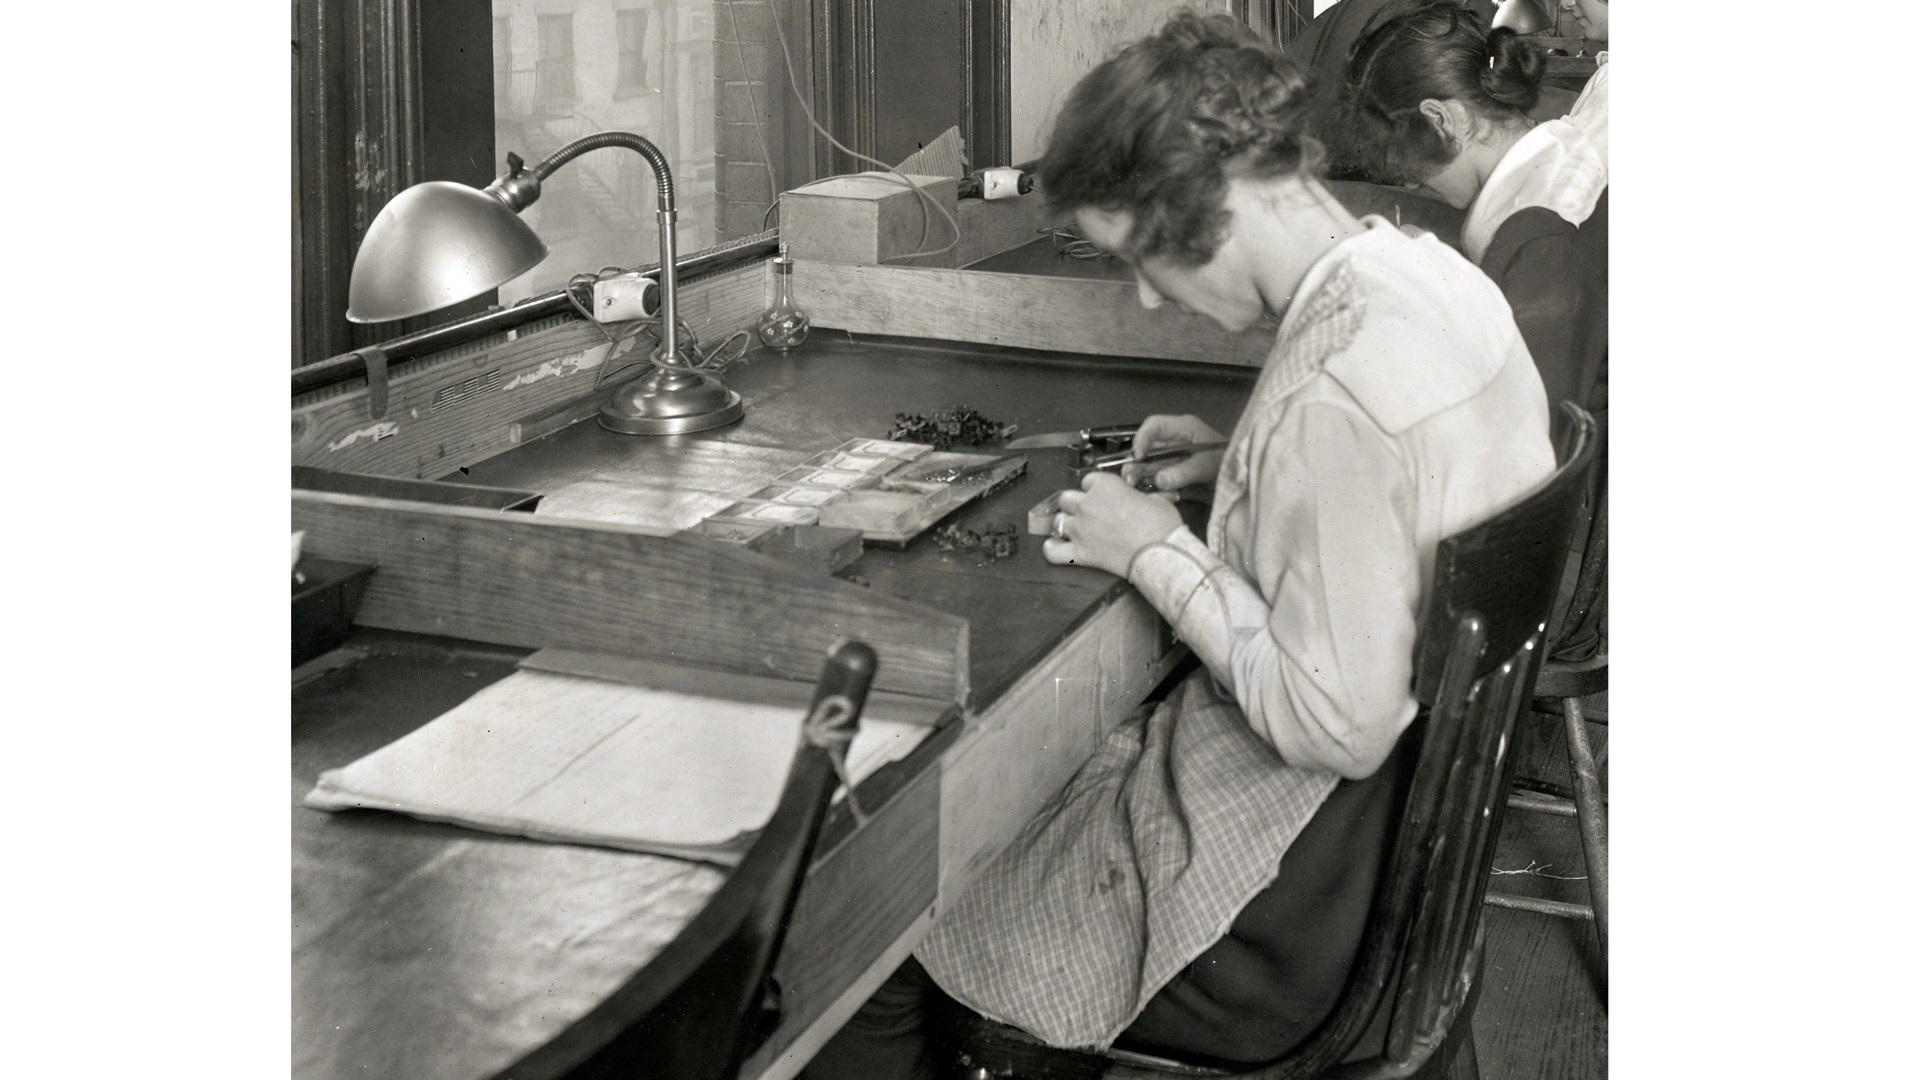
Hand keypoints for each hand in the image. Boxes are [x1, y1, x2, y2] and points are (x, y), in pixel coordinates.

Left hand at [1042, 471, 1183, 577]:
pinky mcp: (1080, 553)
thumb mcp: (1157, 499)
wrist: (1162, 554)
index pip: (1089, 480)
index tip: (1102, 495)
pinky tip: (1055, 546)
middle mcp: (1087, 505)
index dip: (1095, 488)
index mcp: (1104, 486)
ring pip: (1058, 521)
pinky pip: (1053, 551)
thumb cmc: (1162, 526)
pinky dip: (1052, 549)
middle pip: (1067, 498)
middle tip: (1088, 512)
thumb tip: (1140, 499)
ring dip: (1066, 524)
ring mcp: (1080, 529)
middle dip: (1075, 504)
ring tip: (1076, 529)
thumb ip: (1139, 495)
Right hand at [1122, 414, 1225, 496]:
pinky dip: (1157, 486)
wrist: (1244, 478)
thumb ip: (1183, 472)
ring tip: (1137, 487)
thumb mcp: (1207, 465)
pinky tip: (1163, 494)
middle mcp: (1175, 441)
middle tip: (1129, 479)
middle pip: (1147, 447)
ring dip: (1143, 476)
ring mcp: (1174, 457)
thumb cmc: (1229, 462)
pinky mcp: (1176, 473)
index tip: (1136, 458)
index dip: (1141, 439)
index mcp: (1183, 428)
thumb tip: (1159, 480)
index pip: (1154, 426)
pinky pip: (1159, 478)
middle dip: (1137, 463)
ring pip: (1150, 464)